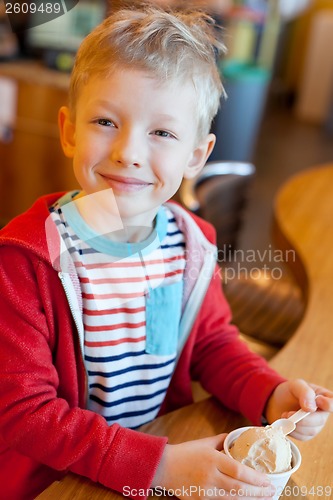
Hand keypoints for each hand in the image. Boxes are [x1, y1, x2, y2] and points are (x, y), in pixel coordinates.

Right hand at [152, 434, 273, 498]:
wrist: (163, 467)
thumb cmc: (185, 453)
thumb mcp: (204, 443)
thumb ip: (222, 441)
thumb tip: (237, 438)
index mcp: (212, 459)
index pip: (239, 471)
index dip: (256, 479)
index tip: (268, 480)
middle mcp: (210, 476)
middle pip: (239, 489)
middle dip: (258, 492)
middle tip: (271, 491)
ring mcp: (205, 491)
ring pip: (233, 499)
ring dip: (250, 499)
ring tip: (263, 498)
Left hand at [265, 379, 332, 440]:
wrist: (278, 402)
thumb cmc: (290, 392)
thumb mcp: (296, 385)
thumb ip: (305, 392)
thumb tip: (311, 408)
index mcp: (324, 397)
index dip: (329, 404)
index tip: (318, 401)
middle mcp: (323, 412)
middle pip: (320, 420)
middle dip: (303, 418)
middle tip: (288, 413)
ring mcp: (316, 424)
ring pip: (311, 430)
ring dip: (295, 424)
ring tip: (285, 415)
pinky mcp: (307, 433)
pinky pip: (302, 436)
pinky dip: (292, 431)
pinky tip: (286, 422)